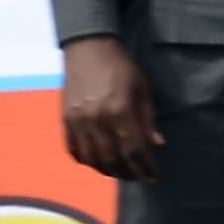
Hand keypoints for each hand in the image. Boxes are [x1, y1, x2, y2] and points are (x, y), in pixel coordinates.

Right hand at [60, 34, 162, 184]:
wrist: (88, 47)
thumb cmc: (120, 66)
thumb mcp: (141, 88)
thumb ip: (147, 118)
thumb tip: (157, 144)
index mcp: (120, 110)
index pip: (135, 149)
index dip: (146, 167)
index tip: (155, 176)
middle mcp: (97, 120)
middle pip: (113, 159)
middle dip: (128, 173)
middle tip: (138, 176)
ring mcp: (78, 121)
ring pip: (92, 159)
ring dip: (107, 170)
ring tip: (118, 170)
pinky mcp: (66, 119)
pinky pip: (73, 149)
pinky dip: (85, 160)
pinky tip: (96, 160)